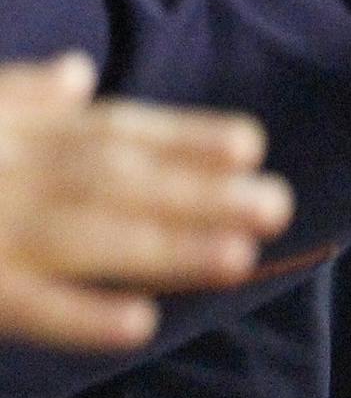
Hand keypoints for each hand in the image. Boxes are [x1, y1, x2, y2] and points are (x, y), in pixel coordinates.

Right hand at [0, 54, 291, 351]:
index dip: (185, 139)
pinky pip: (28, 308)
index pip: (116, 133)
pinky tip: (142, 324)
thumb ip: (21, 96)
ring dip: (166, 249)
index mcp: (20, 135)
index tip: (252, 145)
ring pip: (90, 239)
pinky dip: (81, 316)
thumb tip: (79, 73)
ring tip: (241, 258)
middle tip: (277, 205)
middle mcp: (17, 177)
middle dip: (200, 194)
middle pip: (120, 181)